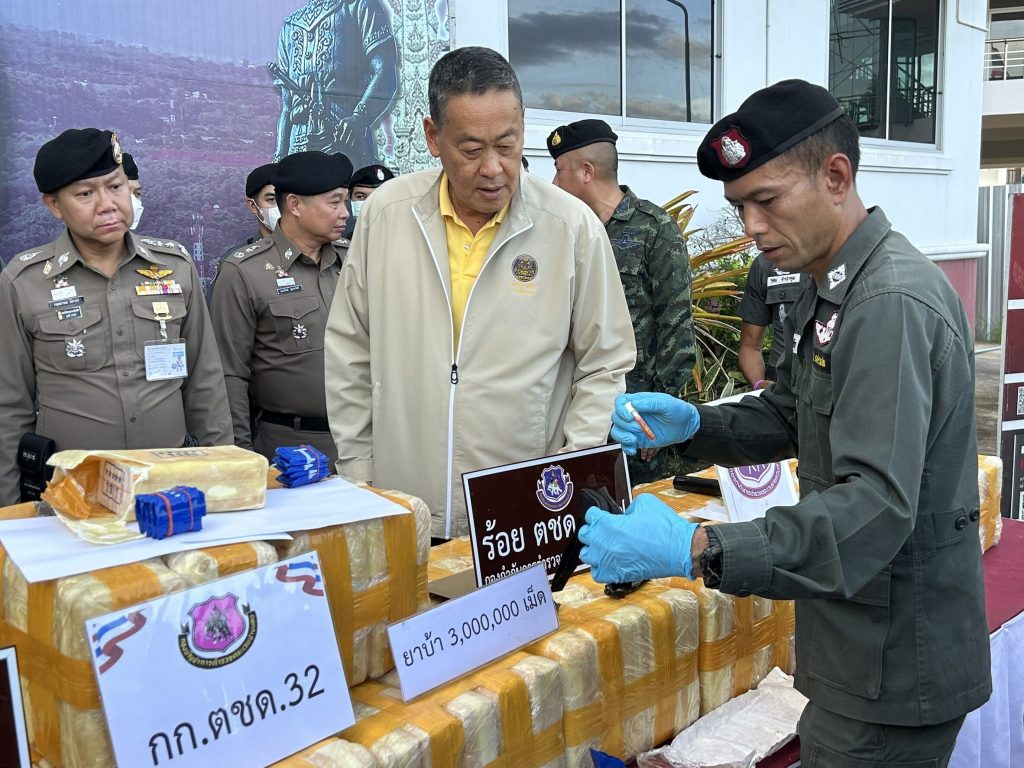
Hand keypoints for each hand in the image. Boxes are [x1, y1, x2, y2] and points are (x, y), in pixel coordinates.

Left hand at [578, 494, 698, 581]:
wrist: (680, 550)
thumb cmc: (665, 528)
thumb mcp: (645, 502)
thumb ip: (628, 507)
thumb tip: (624, 514)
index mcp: (608, 524)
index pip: (590, 515)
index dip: (597, 513)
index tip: (602, 515)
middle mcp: (604, 543)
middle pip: (584, 535)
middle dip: (592, 529)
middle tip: (603, 529)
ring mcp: (609, 561)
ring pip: (586, 555)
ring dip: (593, 548)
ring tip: (604, 545)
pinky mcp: (617, 575)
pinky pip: (597, 573)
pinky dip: (600, 568)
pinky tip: (608, 562)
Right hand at [610, 393, 699, 455]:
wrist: (686, 426)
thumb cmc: (677, 410)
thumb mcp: (666, 403)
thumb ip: (650, 403)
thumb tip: (633, 405)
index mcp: (639, 402)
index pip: (620, 402)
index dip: (620, 409)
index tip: (629, 417)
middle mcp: (633, 415)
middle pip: (616, 418)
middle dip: (624, 425)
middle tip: (638, 428)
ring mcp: (634, 428)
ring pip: (617, 432)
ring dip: (622, 437)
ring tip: (634, 440)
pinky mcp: (638, 440)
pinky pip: (625, 445)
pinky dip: (626, 448)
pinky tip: (634, 449)